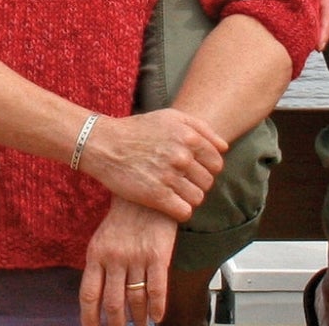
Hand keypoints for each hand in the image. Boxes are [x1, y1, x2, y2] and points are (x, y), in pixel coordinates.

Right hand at [76, 108, 226, 220]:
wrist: (104, 145)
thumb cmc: (136, 130)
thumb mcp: (169, 117)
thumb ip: (201, 128)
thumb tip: (224, 147)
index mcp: (188, 136)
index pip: (217, 163)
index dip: (206, 168)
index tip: (192, 169)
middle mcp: (181, 156)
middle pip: (208, 182)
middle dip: (196, 183)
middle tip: (179, 180)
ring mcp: (169, 176)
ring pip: (197, 198)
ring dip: (187, 198)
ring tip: (173, 191)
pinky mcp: (157, 196)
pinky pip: (184, 212)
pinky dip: (178, 210)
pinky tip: (168, 203)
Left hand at [80, 197, 175, 325]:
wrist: (144, 193)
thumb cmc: (123, 220)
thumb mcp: (102, 240)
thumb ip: (99, 267)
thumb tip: (98, 300)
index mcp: (96, 255)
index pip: (89, 294)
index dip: (90, 318)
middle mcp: (114, 258)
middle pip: (113, 303)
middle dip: (116, 324)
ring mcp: (136, 257)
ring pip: (135, 300)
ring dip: (138, 318)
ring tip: (140, 325)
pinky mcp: (158, 255)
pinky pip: (156, 289)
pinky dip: (157, 308)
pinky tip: (157, 317)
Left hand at [291, 0, 328, 48]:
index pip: (327, 9)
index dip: (323, 28)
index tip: (317, 46)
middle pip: (323, 18)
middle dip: (313, 36)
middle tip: (295, 53)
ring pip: (319, 14)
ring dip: (310, 29)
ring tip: (293, 47)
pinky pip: (315, 7)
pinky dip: (307, 18)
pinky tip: (295, 27)